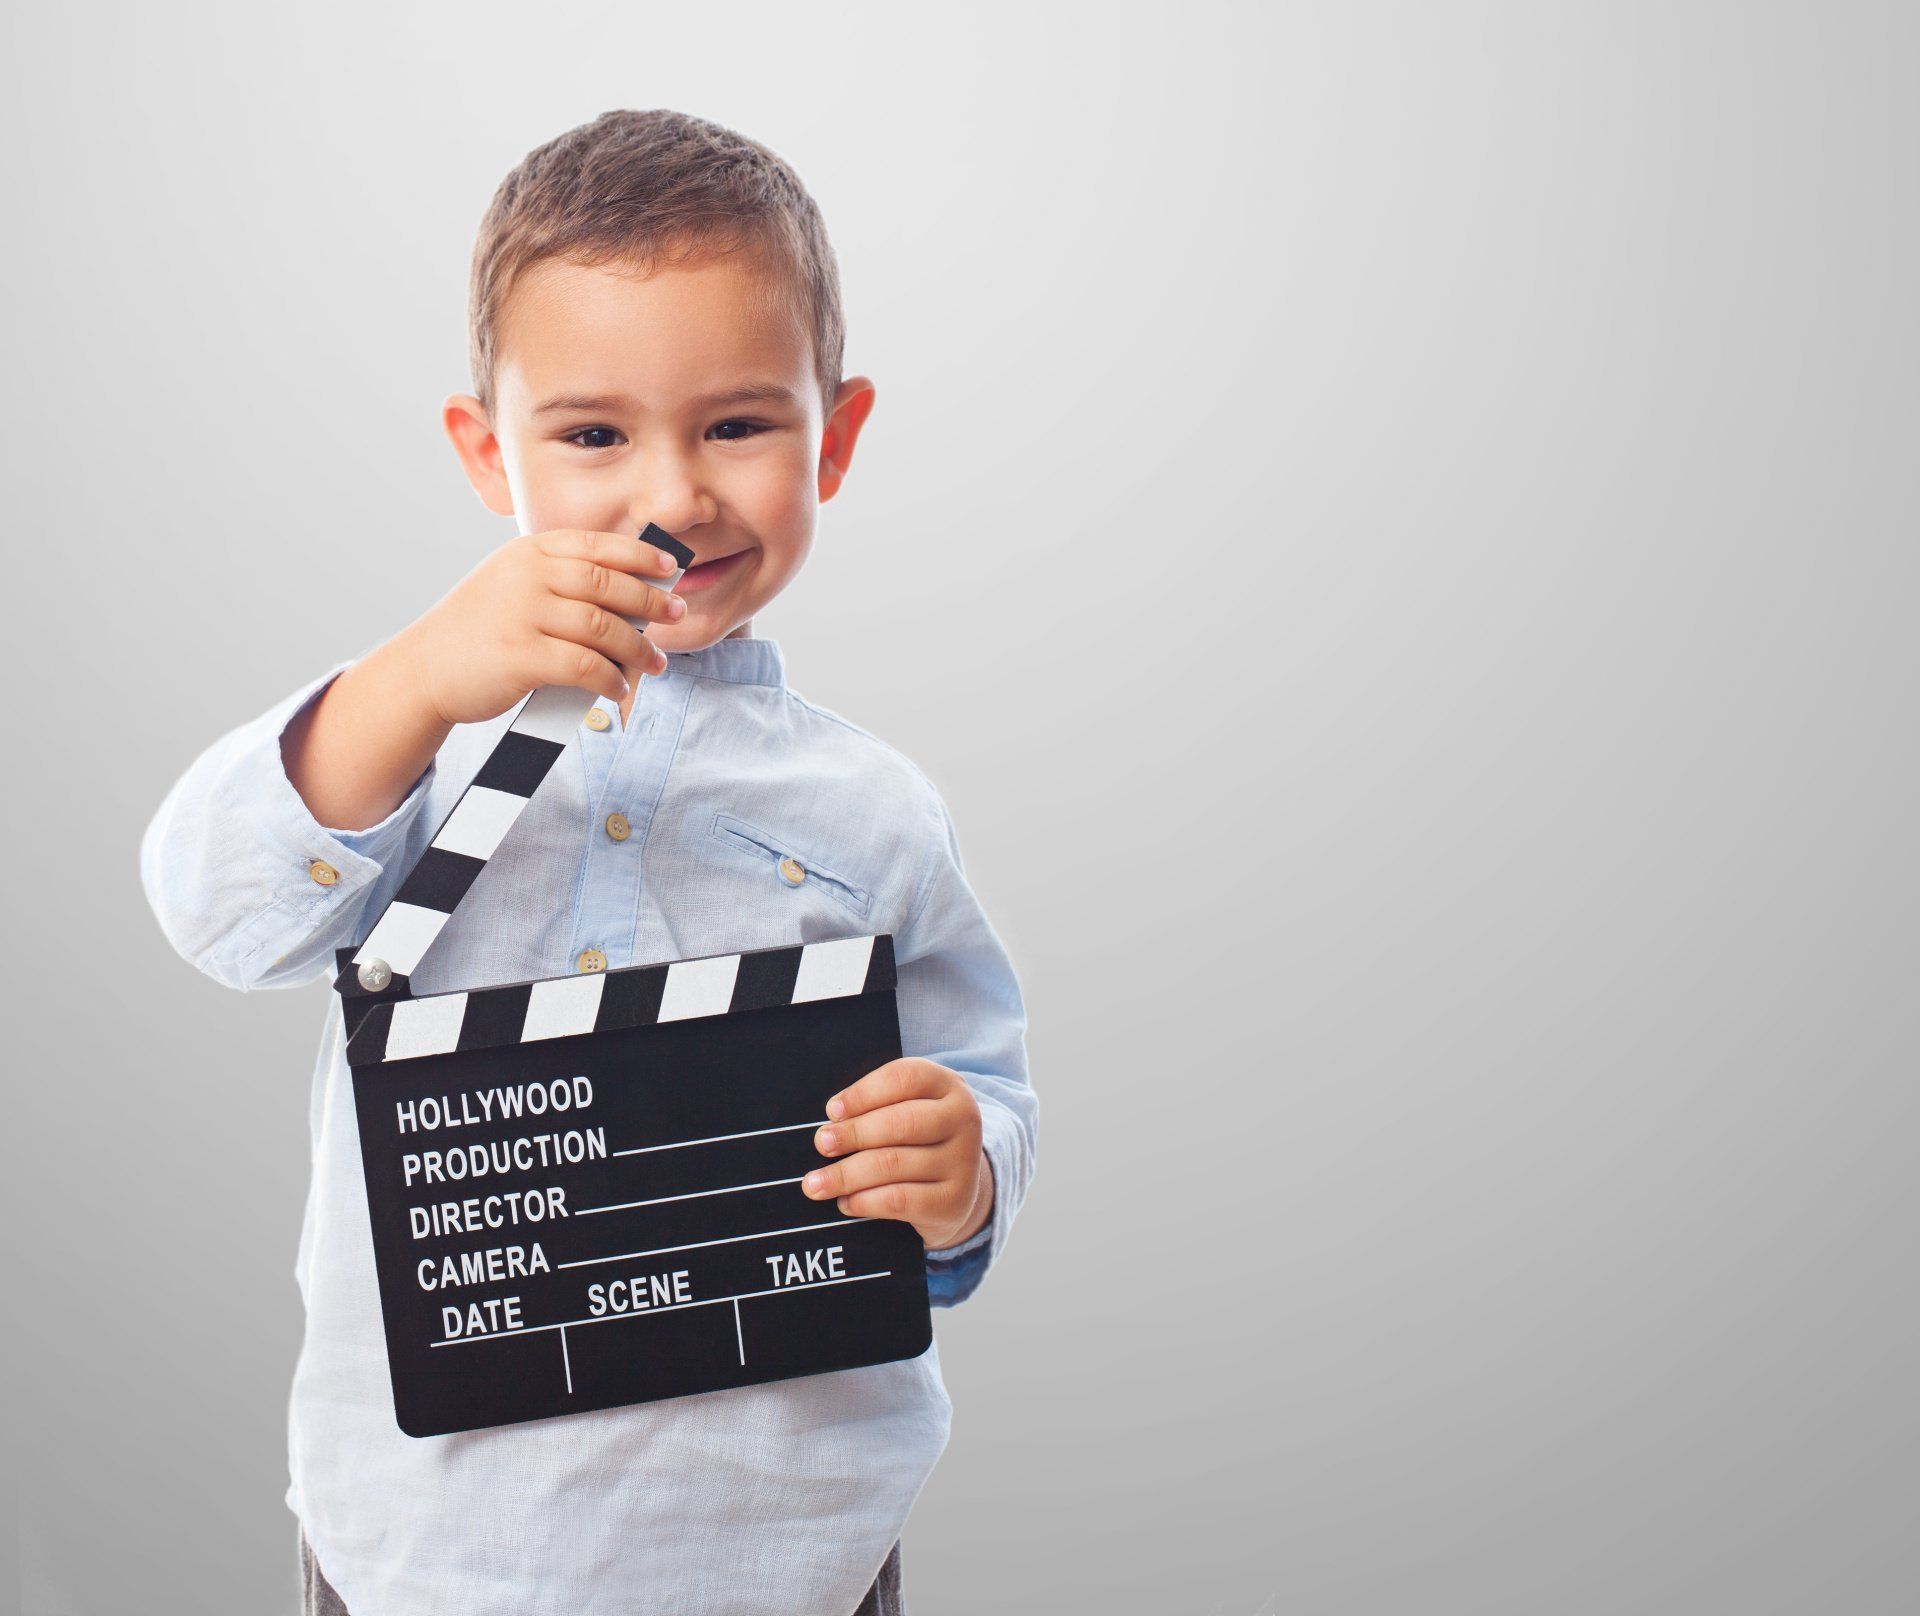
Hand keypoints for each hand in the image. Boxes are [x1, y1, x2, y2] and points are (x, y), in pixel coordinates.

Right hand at [394, 529, 689, 727]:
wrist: (424, 670)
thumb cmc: (479, 631)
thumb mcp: (512, 586)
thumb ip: (559, 581)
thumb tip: (631, 594)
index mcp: (529, 554)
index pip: (596, 545)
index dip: (639, 555)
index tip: (670, 567)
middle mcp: (526, 577)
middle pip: (606, 584)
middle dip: (649, 600)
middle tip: (675, 615)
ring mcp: (523, 614)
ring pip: (602, 626)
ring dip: (637, 648)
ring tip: (655, 663)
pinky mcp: (522, 656)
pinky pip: (585, 665)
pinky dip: (610, 679)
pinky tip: (619, 688)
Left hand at [801, 1058, 993, 1250]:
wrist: (955, 1189)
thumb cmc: (916, 1141)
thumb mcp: (906, 1111)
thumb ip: (876, 1109)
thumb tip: (830, 1126)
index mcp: (948, 1085)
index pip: (904, 1078)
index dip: (863, 1093)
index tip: (832, 1111)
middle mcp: (963, 1118)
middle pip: (901, 1122)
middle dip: (853, 1133)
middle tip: (821, 1144)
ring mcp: (963, 1161)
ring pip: (894, 1164)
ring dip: (846, 1174)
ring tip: (816, 1183)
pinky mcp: (954, 1200)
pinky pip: (899, 1200)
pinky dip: (865, 1201)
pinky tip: (845, 1202)